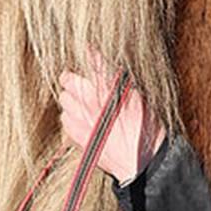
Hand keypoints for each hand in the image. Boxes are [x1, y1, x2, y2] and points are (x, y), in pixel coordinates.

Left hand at [59, 60, 164, 183]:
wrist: (141, 160)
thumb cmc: (147, 128)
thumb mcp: (141, 97)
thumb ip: (122, 81)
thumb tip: (112, 70)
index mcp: (110, 85)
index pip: (92, 59)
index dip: (89, 52)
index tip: (88, 49)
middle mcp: (90, 98)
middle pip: (67, 79)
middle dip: (73, 79)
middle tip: (80, 82)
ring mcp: (80, 117)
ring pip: (63, 99)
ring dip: (71, 99)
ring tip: (83, 104)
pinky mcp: (75, 134)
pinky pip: (64, 119)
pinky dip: (71, 117)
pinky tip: (83, 121)